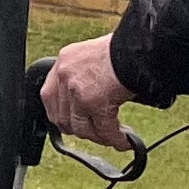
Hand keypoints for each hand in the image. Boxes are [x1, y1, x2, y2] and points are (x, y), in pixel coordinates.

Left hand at [40, 36, 145, 150]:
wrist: (138, 46)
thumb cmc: (123, 49)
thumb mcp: (94, 56)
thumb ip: (85, 74)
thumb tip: (90, 95)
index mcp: (65, 61)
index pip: (50, 97)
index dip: (63, 114)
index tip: (73, 122)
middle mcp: (65, 76)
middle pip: (63, 117)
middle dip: (81, 129)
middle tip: (97, 133)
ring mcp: (77, 91)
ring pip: (82, 127)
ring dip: (98, 137)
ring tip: (112, 138)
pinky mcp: (95, 102)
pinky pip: (104, 129)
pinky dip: (115, 139)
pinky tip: (124, 142)